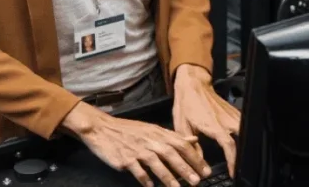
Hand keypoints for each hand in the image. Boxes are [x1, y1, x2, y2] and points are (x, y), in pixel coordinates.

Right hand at [61, 101, 212, 185]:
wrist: (103, 128)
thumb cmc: (129, 130)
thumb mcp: (153, 130)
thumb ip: (173, 137)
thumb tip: (193, 140)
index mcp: (159, 133)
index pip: (181, 145)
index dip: (194, 157)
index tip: (205, 170)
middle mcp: (150, 140)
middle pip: (172, 154)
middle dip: (185, 168)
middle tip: (197, 181)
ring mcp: (137, 150)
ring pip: (156, 163)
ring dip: (168, 177)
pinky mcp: (125, 158)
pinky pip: (137, 170)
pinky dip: (145, 179)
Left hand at [172, 64, 240, 176]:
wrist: (193, 84)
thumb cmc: (186, 104)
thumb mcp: (183, 127)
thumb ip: (192, 147)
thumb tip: (198, 163)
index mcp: (213, 125)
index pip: (229, 145)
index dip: (233, 160)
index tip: (234, 172)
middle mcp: (225, 119)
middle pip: (243, 137)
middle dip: (244, 152)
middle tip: (241, 166)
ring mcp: (231, 113)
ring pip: (245, 129)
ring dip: (246, 143)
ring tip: (242, 156)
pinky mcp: (233, 110)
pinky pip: (243, 123)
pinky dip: (245, 133)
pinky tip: (242, 141)